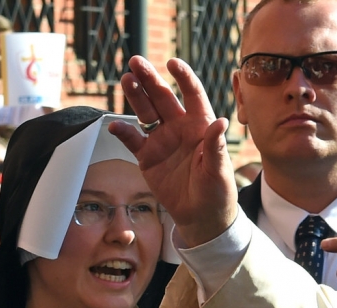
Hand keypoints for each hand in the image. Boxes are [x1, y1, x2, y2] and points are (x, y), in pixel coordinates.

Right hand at [109, 56, 237, 247]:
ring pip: (146, 111)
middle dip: (150, 79)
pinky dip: (123, 131)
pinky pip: (132, 139)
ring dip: (136, 96)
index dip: (184, 78)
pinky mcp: (147, 157)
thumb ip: (216, 146)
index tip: (173, 63)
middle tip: (136, 62)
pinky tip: (115, 124)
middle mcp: (179, 128)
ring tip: (126, 80)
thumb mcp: (219, 170)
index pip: (193, 95)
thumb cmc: (218, 192)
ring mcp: (162, 140)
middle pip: (163, 97)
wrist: (202, 217)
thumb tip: (221, 121)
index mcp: (201, 127)